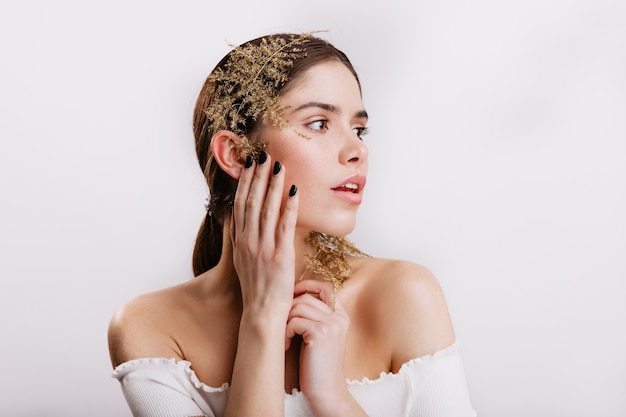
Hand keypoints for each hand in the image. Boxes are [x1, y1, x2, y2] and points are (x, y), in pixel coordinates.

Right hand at [231, 152, 298, 315]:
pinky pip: (285, 226)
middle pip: (252, 201)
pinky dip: (289, 207)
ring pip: (267, 209)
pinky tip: (294, 191)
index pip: (241, 204)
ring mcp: (263, 248)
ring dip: (273, 185)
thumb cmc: (257, 289)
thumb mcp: (243, 260)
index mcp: (240, 241)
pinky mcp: (280, 256)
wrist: (261, 314)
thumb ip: (243, 239)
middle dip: (257, 176)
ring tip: (278, 165)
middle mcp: (248, 241)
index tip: (250, 163)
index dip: (245, 182)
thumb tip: (240, 221)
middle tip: (263, 155)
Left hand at [285, 280, 350, 404]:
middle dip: (289, 310)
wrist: (326, 393)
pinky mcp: (321, 333)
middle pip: (306, 297)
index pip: (325, 287)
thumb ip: (314, 317)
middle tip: (283, 328)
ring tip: (286, 339)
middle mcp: (339, 317)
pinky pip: (294, 321)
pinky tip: (287, 346)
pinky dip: (286, 333)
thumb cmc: (317, 367)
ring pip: (298, 307)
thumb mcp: (320, 337)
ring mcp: (332, 324)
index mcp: (341, 316)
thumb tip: (291, 297)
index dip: (306, 286)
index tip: (290, 295)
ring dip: (286, 322)